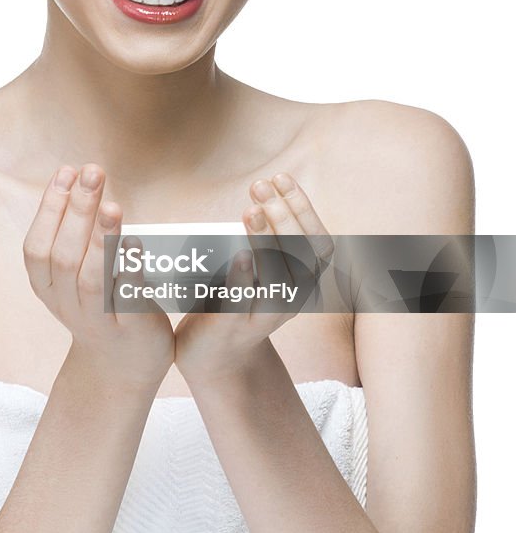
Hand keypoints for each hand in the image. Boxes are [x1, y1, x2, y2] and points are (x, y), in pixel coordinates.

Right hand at [23, 163, 174, 390]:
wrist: (120, 368)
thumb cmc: (100, 306)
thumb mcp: (71, 274)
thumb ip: (72, 234)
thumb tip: (77, 178)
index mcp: (47, 287)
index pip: (36, 246)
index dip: (49, 208)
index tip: (66, 171)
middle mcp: (67, 304)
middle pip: (64, 256)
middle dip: (76, 210)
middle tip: (92, 172)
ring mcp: (98, 319)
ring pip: (91, 279)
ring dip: (100, 239)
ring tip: (112, 205)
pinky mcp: (130, 329)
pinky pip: (125, 299)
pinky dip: (128, 270)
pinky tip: (135, 241)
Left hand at [173, 172, 333, 385]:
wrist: (214, 355)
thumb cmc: (234, 299)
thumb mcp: (258, 267)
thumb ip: (265, 239)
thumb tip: (261, 193)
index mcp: (303, 281)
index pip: (318, 241)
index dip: (303, 207)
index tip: (282, 177)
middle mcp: (292, 299)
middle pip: (303, 256)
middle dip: (283, 215)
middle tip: (260, 186)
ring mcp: (265, 316)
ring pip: (279, 279)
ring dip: (267, 240)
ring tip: (251, 211)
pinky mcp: (236, 327)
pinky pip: (245, 302)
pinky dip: (244, 277)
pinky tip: (240, 255)